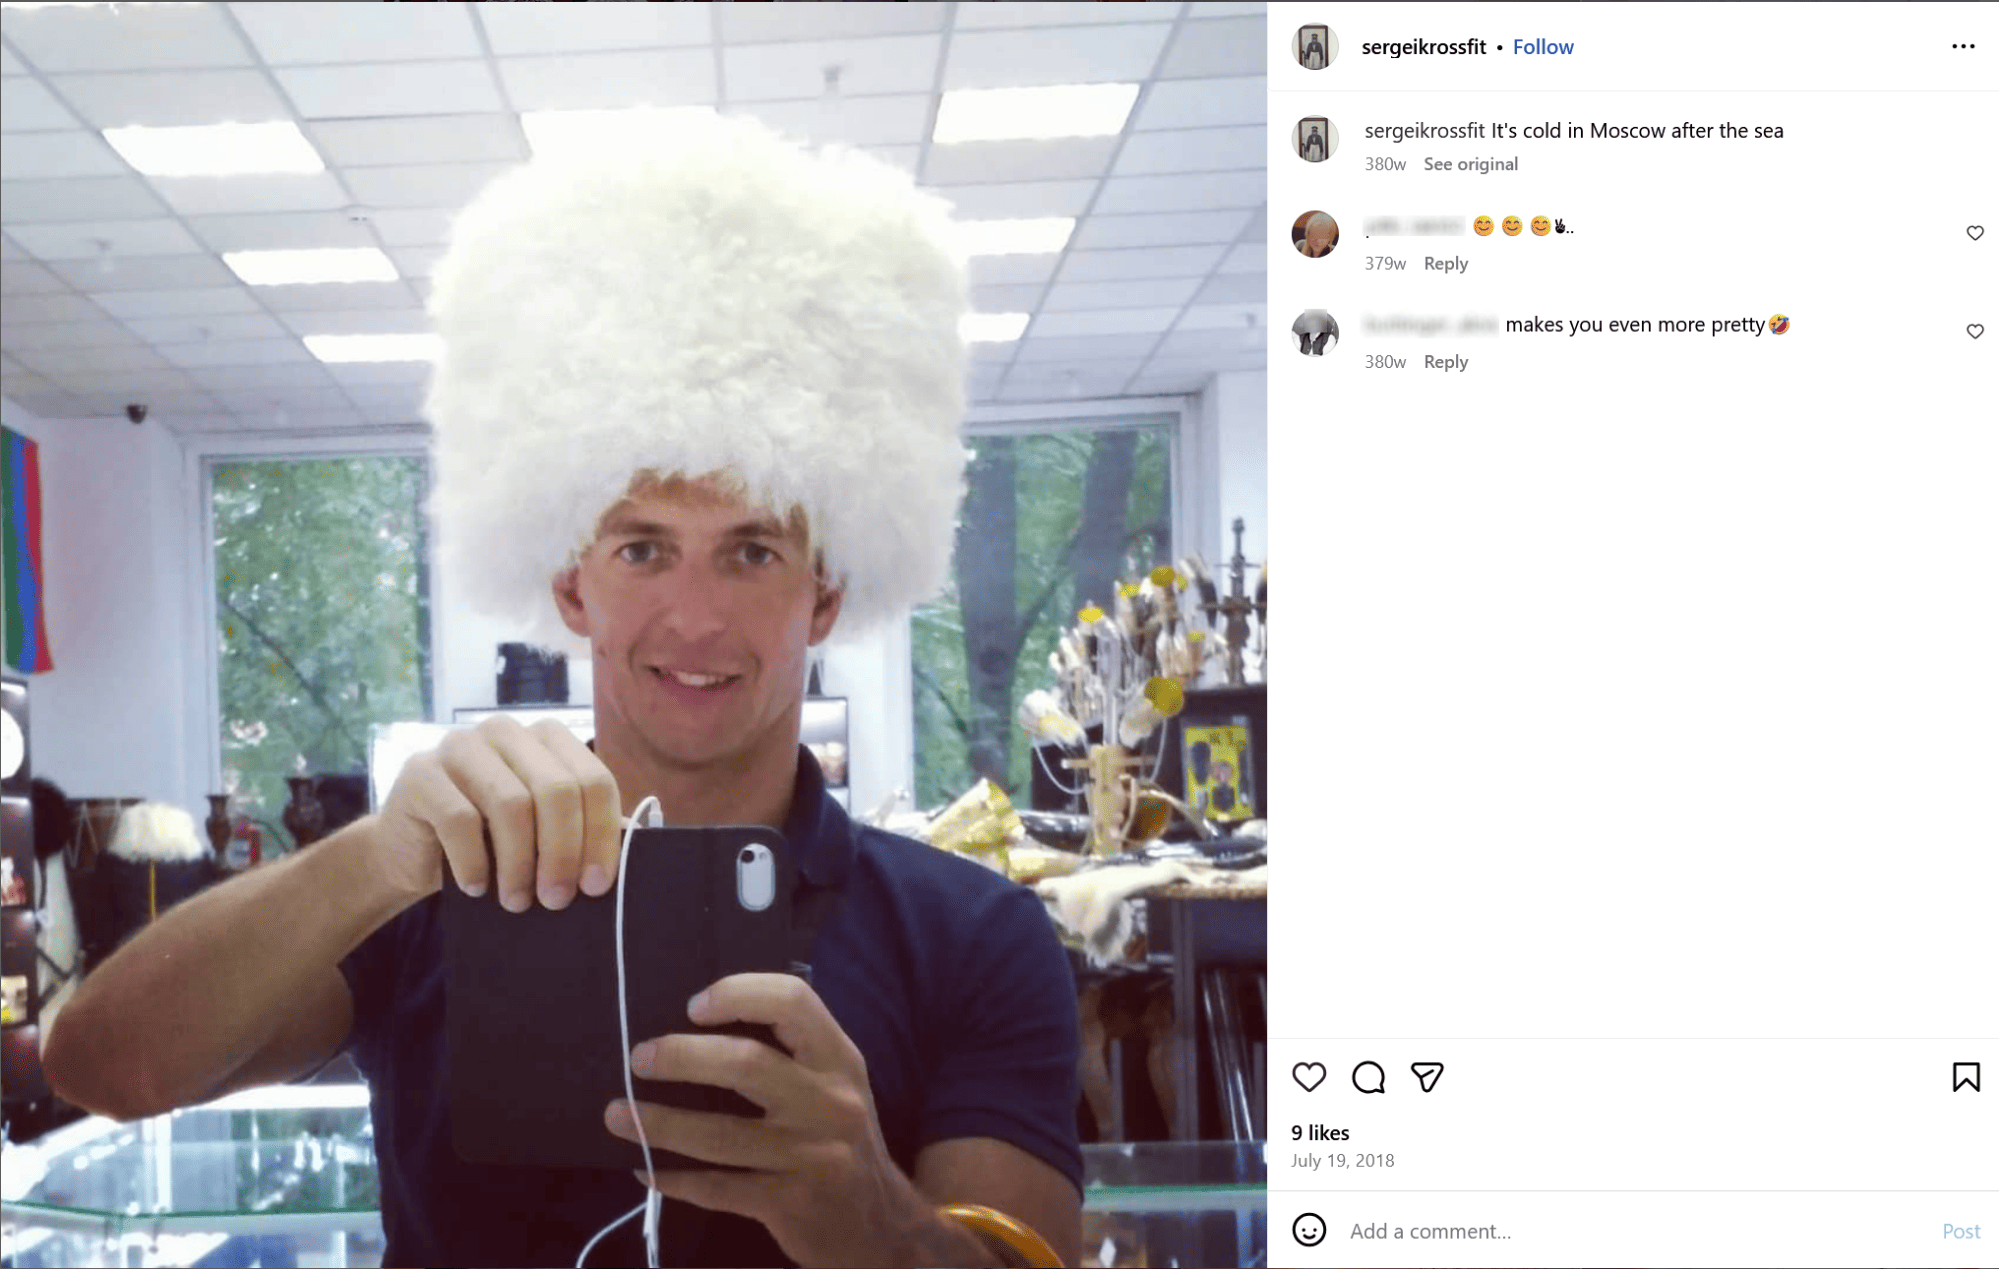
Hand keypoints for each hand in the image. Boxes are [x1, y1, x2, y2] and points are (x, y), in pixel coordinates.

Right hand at [373, 715, 623, 911]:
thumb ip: (581, 826)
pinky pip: (460, 819)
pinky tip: (477, 886)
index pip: (593, 779)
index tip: (596, 885)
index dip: (600, 835)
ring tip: (517, 902)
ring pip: (511, 804)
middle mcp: (505, 732)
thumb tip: (629, 841)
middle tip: (556, 900)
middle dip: (562, 852)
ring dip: (518, 864)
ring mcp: (459, 746)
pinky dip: (474, 862)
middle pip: (556, 790)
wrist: (411, 855)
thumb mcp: (540, 833)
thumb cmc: (488, 843)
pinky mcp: (420, 773)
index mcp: (545, 738)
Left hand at [604, 975, 963, 1267]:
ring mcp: (809, 1156)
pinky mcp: (787, 1203)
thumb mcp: (837, 1084)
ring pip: (719, 1134)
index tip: (693, 1006)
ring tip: (616, 1113)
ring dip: (659, 1122)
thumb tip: (702, 1022)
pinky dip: (673, 1178)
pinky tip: (645, 1166)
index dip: (738, 994)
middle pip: (746, 1064)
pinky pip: (716, 1188)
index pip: (793, 1003)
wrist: (879, 1226)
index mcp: (839, 1059)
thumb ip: (792, 1052)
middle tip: (639, 1058)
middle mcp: (829, 1101)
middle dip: (681, 1057)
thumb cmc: (842, 1139)